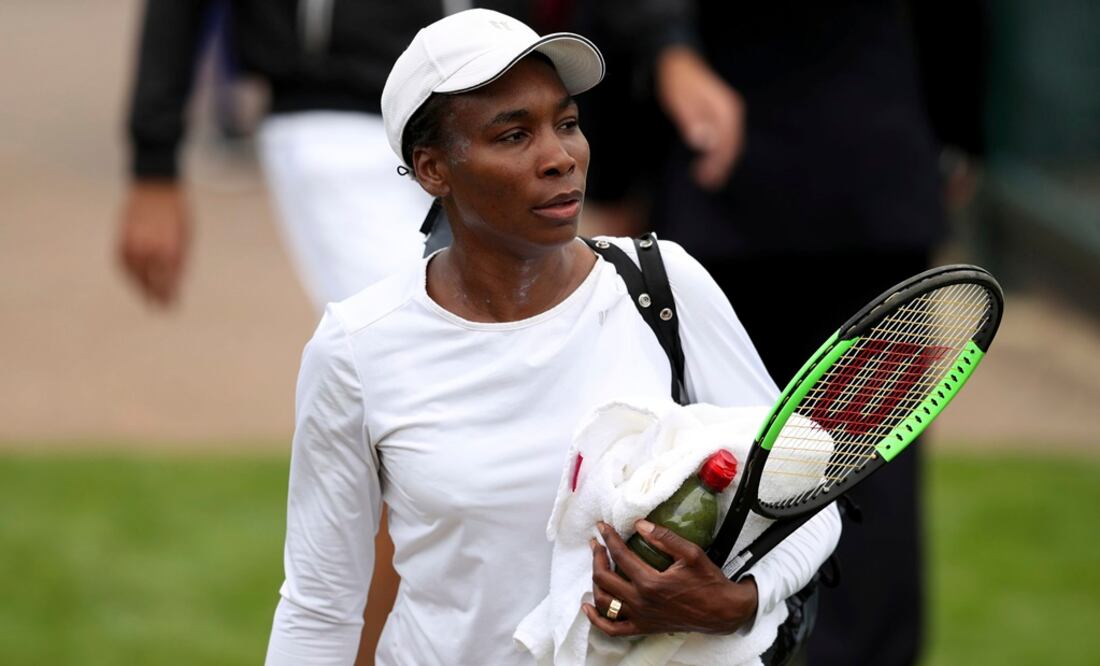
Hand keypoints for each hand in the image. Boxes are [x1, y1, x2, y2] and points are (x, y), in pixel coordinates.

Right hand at [118, 181, 190, 305]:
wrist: (156, 185)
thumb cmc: (177, 212)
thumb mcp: (187, 238)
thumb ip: (181, 263)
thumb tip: (177, 286)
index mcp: (168, 250)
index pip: (167, 283)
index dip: (169, 297)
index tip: (172, 307)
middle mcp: (148, 250)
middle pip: (150, 283)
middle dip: (156, 297)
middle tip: (162, 309)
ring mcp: (132, 244)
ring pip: (133, 276)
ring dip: (140, 289)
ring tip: (148, 298)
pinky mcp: (121, 238)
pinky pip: (122, 264)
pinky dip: (128, 275)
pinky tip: (135, 282)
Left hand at [583, 520, 757, 636]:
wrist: (722, 611)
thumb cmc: (708, 582)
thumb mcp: (691, 554)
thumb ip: (664, 538)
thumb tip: (639, 524)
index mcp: (651, 583)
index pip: (620, 555)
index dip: (608, 538)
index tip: (601, 526)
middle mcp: (641, 602)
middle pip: (604, 578)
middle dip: (597, 556)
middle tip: (597, 543)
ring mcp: (640, 617)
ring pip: (604, 601)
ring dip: (595, 581)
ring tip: (597, 564)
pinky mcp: (643, 628)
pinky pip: (612, 629)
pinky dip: (596, 619)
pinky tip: (588, 606)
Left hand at [655, 46, 744, 189]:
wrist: (678, 62)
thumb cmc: (677, 82)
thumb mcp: (679, 101)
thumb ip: (692, 121)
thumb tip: (705, 142)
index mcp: (725, 108)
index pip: (727, 142)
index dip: (718, 163)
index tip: (704, 176)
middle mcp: (733, 110)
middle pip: (732, 146)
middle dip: (720, 167)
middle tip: (705, 183)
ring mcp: (730, 112)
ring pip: (731, 143)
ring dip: (721, 162)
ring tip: (706, 178)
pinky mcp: (724, 114)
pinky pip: (726, 138)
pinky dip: (719, 152)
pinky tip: (708, 161)